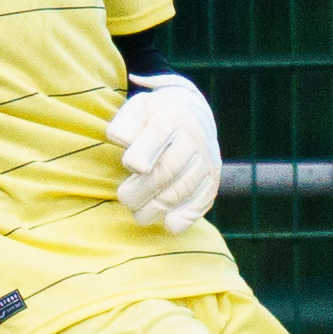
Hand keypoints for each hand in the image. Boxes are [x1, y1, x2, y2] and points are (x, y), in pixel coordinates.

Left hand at [107, 71, 220, 232]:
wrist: (192, 114)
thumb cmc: (153, 117)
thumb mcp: (137, 109)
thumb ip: (126, 123)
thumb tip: (120, 139)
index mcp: (172, 115)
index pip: (158, 136)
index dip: (145, 152)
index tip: (131, 165)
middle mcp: (195, 137)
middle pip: (168, 169)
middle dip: (142, 189)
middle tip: (124, 198)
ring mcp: (207, 159)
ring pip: (183, 189)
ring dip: (158, 207)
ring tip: (138, 214)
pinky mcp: (212, 179)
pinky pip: (203, 200)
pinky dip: (187, 216)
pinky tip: (169, 224)